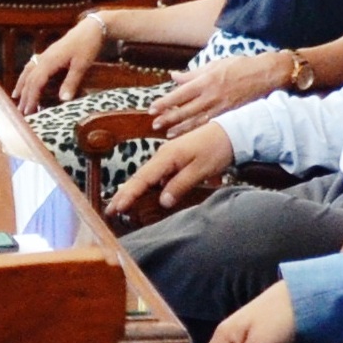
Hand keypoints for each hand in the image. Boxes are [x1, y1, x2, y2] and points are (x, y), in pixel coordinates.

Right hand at [12, 19, 107, 113]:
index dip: (31, 97)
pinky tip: (25, 80)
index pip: (36, 82)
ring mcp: (45, 55)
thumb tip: (63, 100)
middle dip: (24, 95)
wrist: (91, 28)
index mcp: (50, 61)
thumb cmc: (87, 45)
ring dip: (21, 85)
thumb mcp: (82, 64)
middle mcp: (44, 58)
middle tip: (21, 111)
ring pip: (28, 71)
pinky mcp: (49, 54)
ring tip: (15, 97)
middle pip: (29, 79)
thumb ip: (71, 82)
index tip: (29, 111)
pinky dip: (26, 75)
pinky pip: (32, 66)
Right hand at [109, 123, 234, 216]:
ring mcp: (167, 157)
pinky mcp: (174, 159)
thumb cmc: (216, 149)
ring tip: (121, 205)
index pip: (142, 179)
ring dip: (133, 191)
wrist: (231, 132)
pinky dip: (147, 186)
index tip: (117, 207)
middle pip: (139, 177)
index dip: (128, 194)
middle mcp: (162, 156)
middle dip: (124, 194)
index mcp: (166, 157)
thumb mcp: (200, 169)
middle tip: (111, 210)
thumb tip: (163, 201)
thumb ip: (180, 185)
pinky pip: (156, 175)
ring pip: (146, 176)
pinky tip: (143, 195)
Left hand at [149, 52, 292, 134]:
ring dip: (180, 128)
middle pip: (184, 111)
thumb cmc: (239, 66)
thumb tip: (174, 76)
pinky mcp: (230, 115)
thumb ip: (192, 74)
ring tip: (167, 133)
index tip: (152, 109)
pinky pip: (210, 125)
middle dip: (168, 119)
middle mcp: (211, 96)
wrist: (266, 75)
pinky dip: (197, 131)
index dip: (164, 103)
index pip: (179, 95)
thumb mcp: (214, 64)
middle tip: (154, 125)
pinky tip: (188, 135)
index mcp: (205, 81)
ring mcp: (221, 108)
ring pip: (196, 121)